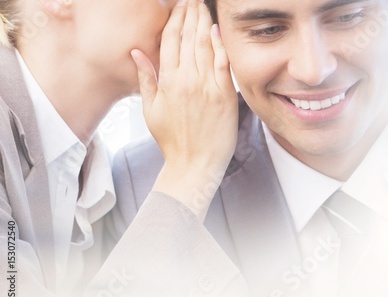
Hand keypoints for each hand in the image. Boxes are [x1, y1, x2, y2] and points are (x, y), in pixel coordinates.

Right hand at [131, 0, 236, 219]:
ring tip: (203, 7)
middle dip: (190, 15)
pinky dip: (220, 46)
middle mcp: (187, 80)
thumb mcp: (150, 109)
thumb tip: (136, 51)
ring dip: (205, 24)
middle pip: (189, 39)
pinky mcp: (226, 95)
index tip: (177, 6)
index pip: (170, 41)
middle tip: (191, 0)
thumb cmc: (172, 139)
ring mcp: (207, 87)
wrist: (195, 163)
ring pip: (206, 47)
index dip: (174, 20)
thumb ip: (146, 78)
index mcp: (167, 82)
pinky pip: (223, 64)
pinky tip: (217, 30)